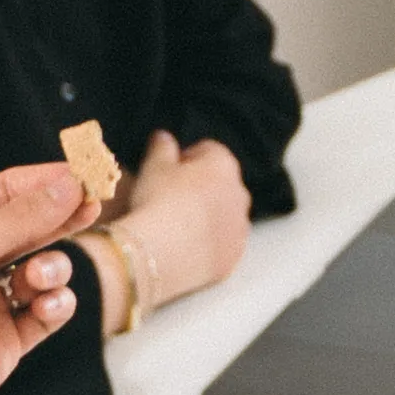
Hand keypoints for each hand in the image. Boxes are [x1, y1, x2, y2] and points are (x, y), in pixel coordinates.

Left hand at [0, 161, 87, 394]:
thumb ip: (21, 217)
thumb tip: (67, 186)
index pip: (5, 193)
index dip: (44, 182)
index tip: (84, 173)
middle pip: (29, 227)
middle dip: (61, 216)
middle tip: (95, 203)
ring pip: (43, 270)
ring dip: (52, 267)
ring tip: (40, 277)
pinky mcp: (6, 340)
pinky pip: (47, 313)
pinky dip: (55, 305)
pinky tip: (47, 306)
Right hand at [111, 130, 251, 304]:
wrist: (162, 253)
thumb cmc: (158, 202)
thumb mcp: (153, 167)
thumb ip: (162, 148)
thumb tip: (164, 137)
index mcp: (223, 165)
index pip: (209, 150)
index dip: (187, 157)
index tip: (170, 169)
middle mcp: (240, 194)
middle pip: (221, 183)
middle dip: (201, 187)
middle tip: (172, 198)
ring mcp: (240, 228)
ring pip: (225, 216)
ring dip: (208, 217)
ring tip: (178, 226)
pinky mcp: (234, 257)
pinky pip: (223, 245)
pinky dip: (209, 244)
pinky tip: (185, 248)